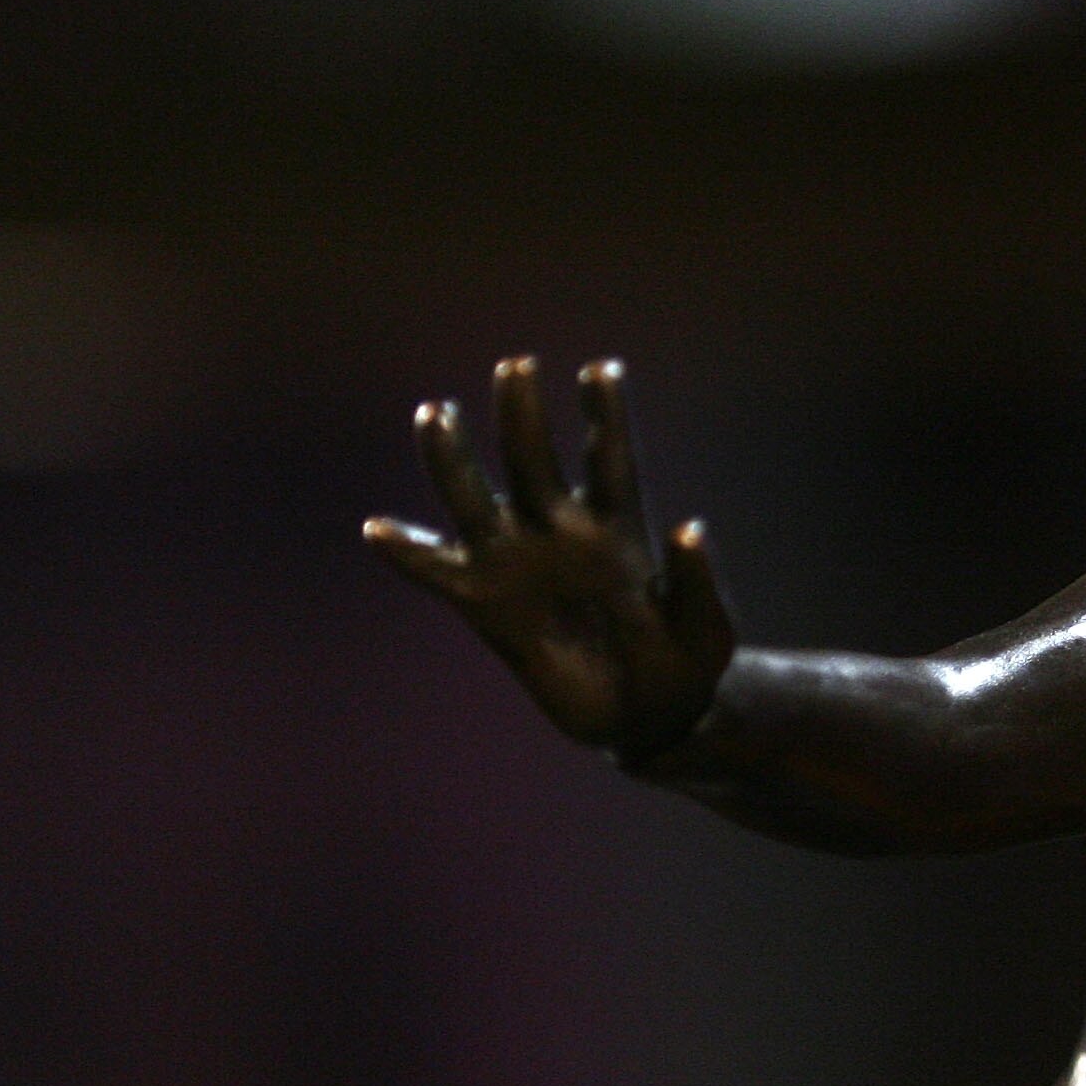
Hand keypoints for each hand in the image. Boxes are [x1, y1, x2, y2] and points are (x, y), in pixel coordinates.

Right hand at [363, 355, 736, 760]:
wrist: (650, 717)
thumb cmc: (686, 666)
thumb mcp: (708, 631)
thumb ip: (698, 583)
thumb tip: (689, 528)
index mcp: (618, 527)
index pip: (610, 458)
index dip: (606, 415)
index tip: (601, 370)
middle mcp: (562, 532)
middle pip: (537, 462)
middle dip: (524, 416)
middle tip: (517, 367)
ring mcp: (521, 564)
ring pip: (479, 500)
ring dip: (456, 458)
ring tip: (436, 414)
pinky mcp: (489, 607)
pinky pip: (440, 575)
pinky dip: (409, 554)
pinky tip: (377, 531)